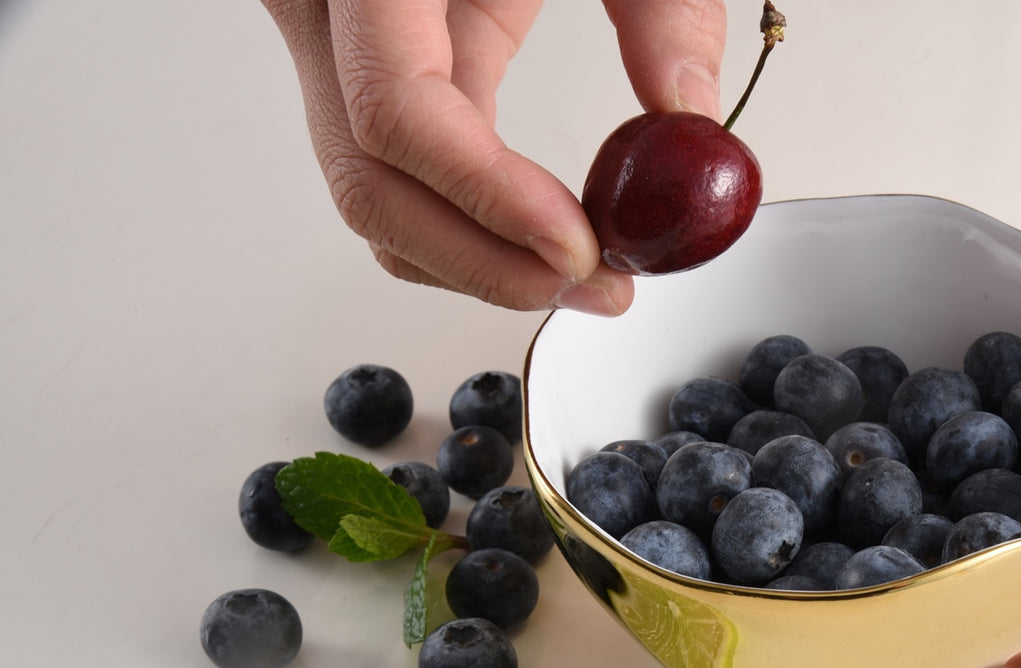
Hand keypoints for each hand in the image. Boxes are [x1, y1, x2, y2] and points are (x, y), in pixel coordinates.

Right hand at [260, 0, 727, 313]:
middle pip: (373, 183)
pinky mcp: (371, 65)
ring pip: (377, 196)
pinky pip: (402, 169)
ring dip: (479, 261)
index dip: (485, 198)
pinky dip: (474, 222)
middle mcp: (329, 6)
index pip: (398, 111)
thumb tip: (689, 118)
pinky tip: (553, 237)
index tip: (574, 245)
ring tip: (586, 275)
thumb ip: (666, 6)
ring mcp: (336, 43)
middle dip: (488, 262)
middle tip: (594, 284)